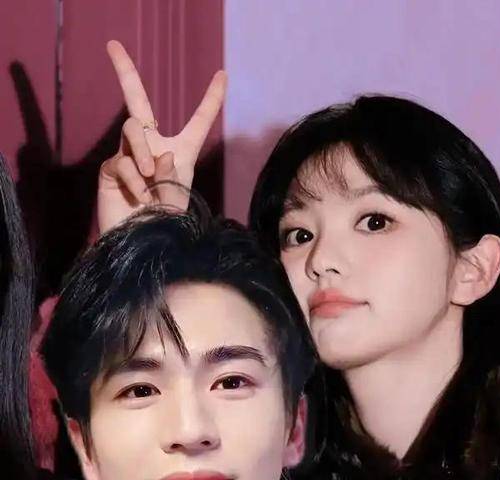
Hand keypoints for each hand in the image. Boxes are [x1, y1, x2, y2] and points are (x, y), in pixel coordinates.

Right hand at [97, 40, 225, 233]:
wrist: (144, 248)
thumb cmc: (168, 227)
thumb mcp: (179, 199)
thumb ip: (173, 174)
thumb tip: (160, 152)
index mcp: (181, 154)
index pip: (198, 122)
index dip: (211, 99)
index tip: (222, 75)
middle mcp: (152, 149)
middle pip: (137, 101)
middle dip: (125, 71)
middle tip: (112, 44)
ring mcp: (128, 158)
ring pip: (133, 129)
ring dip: (142, 151)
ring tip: (149, 178)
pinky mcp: (110, 170)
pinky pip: (120, 160)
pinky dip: (133, 179)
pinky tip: (141, 198)